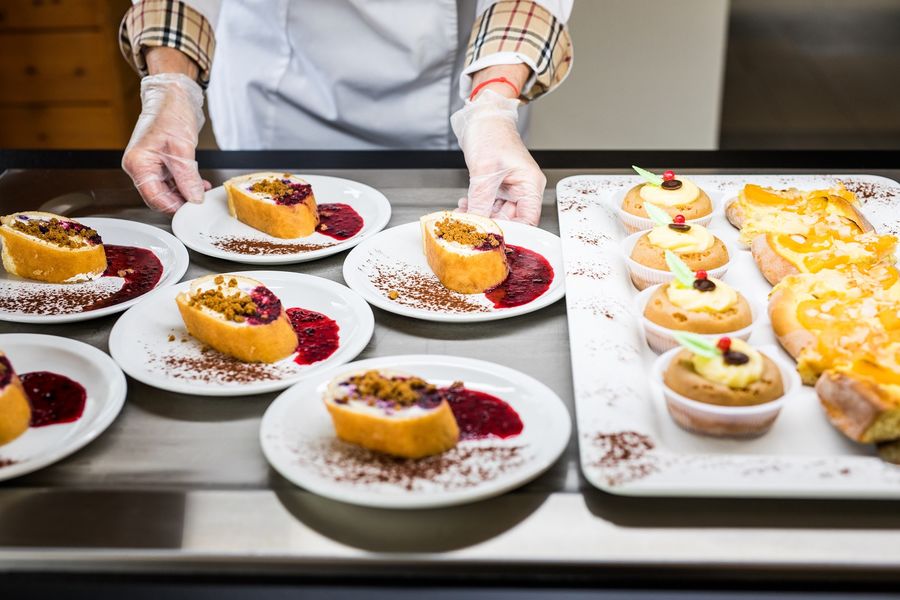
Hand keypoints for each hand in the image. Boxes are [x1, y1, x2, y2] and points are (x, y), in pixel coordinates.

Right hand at [122, 72, 205, 212]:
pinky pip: (172, 181)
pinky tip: (199, 184)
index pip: (153, 197)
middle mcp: (140, 166)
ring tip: (202, 191)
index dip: (173, 206)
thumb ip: (187, 176)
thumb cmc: (170, 113)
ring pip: (167, 190)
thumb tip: (194, 198)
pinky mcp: (161, 163)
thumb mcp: (182, 148)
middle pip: (159, 196)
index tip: (192, 209)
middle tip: (199, 202)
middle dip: (180, 200)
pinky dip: (186, 185)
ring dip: (185, 193)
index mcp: (138, 163)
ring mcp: (150, 165)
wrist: (174, 95)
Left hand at [451, 89, 545, 225]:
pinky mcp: (498, 186)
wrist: (481, 117)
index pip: (528, 220)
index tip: (494, 239)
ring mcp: (510, 188)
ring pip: (496, 213)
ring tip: (462, 216)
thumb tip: (477, 224)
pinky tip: (464, 206)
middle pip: (511, 219)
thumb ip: (481, 200)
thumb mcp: (484, 171)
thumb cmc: (491, 133)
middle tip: (470, 229)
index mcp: (530, 184)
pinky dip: (476, 207)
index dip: (513, 232)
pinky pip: (488, 204)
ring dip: (479, 216)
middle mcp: (523, 188)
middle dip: (489, 225)